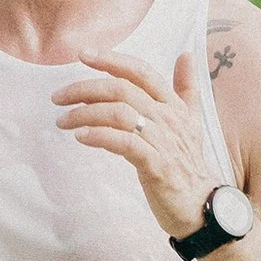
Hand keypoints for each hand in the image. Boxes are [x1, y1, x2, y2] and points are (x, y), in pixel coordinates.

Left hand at [52, 51, 217, 240]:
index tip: (83, 55)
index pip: (141, 72)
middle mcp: (168, 118)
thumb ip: (186, 88)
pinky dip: (99, 136)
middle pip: (122, 90)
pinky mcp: (155, 165)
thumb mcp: (191, 121)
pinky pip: (123, 143)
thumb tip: (186, 54)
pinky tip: (81, 137)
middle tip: (58, 97)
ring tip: (63, 121)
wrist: (202, 205)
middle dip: (85, 88)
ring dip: (85, 114)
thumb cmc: (187, 163)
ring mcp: (162, 141)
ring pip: (119, 114)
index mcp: (173, 105)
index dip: (112, 59)